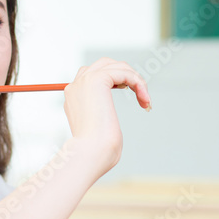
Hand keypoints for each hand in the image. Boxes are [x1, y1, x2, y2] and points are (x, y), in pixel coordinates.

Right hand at [63, 57, 151, 177]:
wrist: (91, 154)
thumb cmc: (97, 153)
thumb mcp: (100, 132)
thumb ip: (101, 119)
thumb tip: (108, 117)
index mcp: (74, 97)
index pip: (95, 76)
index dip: (119, 82)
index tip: (137, 98)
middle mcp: (76, 86)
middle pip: (104, 64)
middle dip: (127, 75)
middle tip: (141, 95)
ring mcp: (84, 81)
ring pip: (115, 66)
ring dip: (135, 79)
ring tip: (145, 99)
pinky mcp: (96, 80)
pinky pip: (123, 71)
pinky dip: (138, 82)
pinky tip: (144, 99)